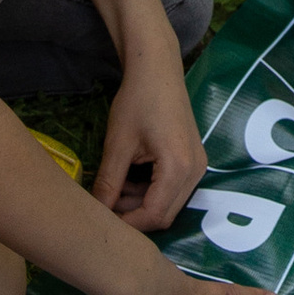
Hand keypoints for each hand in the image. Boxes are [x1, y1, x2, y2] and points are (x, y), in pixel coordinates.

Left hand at [95, 56, 209, 229]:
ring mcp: (198, 166)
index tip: (102, 220)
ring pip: (169, 204)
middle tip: (106, 203)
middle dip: (134, 215)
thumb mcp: (118, 143)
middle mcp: (195, 171)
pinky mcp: (194, 161)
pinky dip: (150, 192)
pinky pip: (173, 190)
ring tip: (114, 188)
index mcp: (178, 166)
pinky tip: (130, 179)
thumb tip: (95, 213)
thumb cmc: (137, 101)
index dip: (127, 224)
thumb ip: (109, 182)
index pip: (154, 214)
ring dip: (140, 204)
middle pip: (165, 215)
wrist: (158, 70)